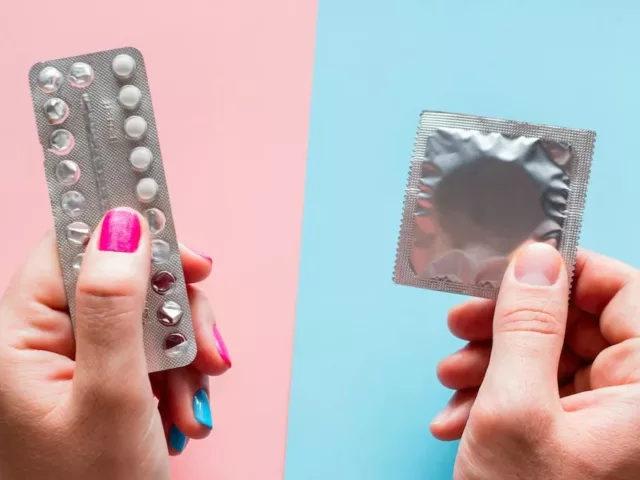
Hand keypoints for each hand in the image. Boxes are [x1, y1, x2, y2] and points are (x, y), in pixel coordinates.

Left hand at [0, 208, 230, 479]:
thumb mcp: (111, 395)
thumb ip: (113, 306)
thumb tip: (122, 226)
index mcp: (18, 337)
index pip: (73, 249)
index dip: (134, 242)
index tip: (191, 260)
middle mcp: (42, 342)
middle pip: (121, 282)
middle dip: (175, 316)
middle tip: (207, 350)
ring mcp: (76, 362)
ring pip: (145, 319)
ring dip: (184, 355)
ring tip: (192, 403)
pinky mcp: (103, 379)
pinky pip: (151, 352)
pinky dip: (179, 376)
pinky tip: (183, 412)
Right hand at [430, 243, 639, 478]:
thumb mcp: (515, 409)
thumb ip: (527, 325)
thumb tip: (536, 257)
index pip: (624, 291)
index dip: (565, 271)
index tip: (509, 267)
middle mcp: (632, 400)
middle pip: (574, 323)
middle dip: (509, 322)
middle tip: (460, 323)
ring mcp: (601, 420)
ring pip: (546, 356)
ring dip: (490, 360)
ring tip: (450, 378)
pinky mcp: (571, 436)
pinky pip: (534, 392)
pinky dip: (492, 395)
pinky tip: (456, 416)